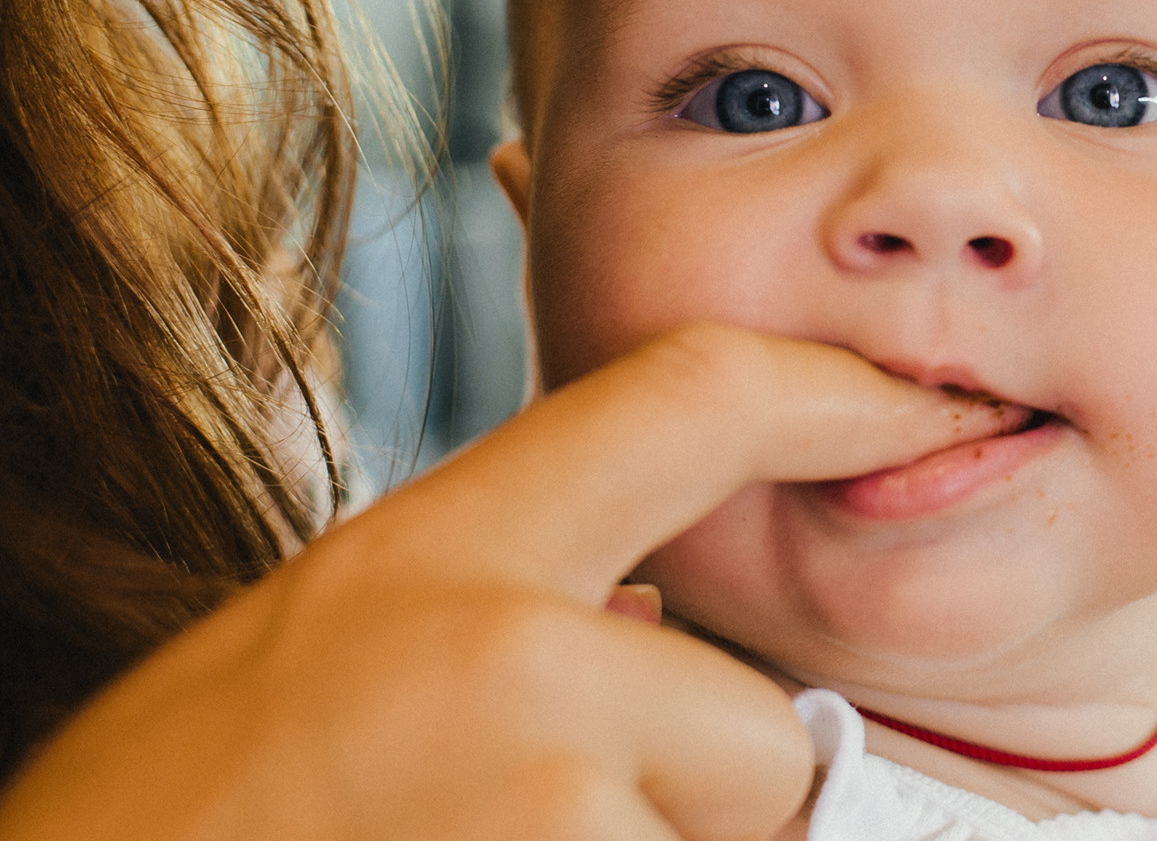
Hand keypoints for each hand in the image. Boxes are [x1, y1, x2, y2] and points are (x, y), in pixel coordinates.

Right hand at [0, 323, 1011, 840]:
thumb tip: (655, 607)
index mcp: (444, 551)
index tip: (929, 406)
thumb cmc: (188, 810)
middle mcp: (512, 658)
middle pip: (761, 729)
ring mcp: (548, 805)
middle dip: (708, 802)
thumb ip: (507, 611)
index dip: (840, 395)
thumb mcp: (341, 653)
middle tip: (550, 816)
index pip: (697, 401)